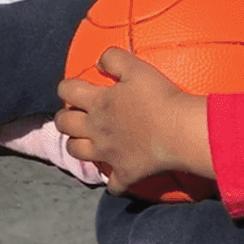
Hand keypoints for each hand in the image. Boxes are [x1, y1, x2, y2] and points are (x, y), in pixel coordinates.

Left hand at [55, 47, 212, 193]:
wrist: (180, 132)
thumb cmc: (160, 97)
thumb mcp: (136, 68)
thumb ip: (114, 59)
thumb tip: (99, 61)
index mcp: (97, 102)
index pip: (67, 90)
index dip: (66, 87)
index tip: (73, 88)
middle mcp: (96, 128)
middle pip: (63, 124)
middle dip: (64, 119)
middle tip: (75, 116)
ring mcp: (107, 153)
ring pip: (76, 152)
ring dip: (77, 146)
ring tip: (86, 142)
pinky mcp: (124, 173)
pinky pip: (112, 185)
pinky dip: (113, 182)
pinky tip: (117, 178)